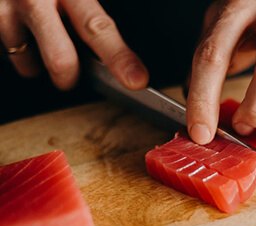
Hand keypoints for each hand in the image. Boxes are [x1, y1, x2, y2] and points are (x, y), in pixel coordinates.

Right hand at [0, 0, 148, 89]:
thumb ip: (87, 16)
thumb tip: (117, 59)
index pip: (98, 28)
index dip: (119, 58)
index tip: (136, 80)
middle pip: (61, 61)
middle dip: (68, 77)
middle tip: (68, 69)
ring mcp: (5, 10)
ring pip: (29, 65)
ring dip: (36, 60)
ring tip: (36, 34)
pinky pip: (8, 53)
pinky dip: (18, 49)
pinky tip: (19, 29)